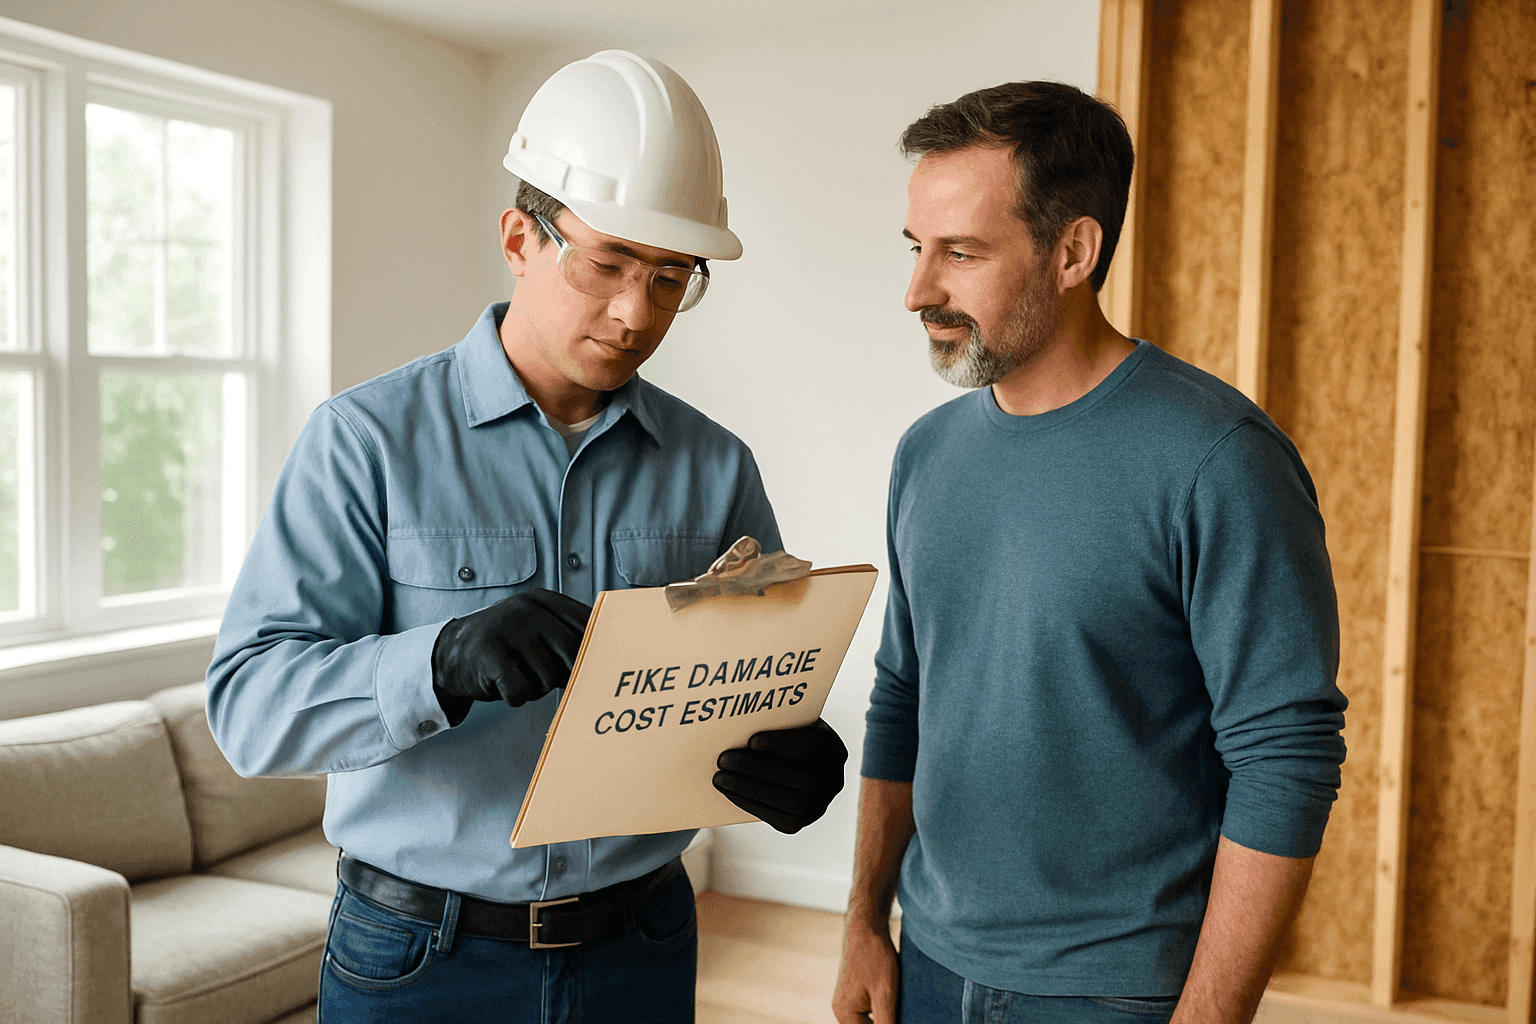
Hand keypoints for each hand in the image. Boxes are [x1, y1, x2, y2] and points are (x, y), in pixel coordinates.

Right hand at [431, 588, 591, 723]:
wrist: (449, 654)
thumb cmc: (506, 648)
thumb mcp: (535, 630)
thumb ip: (566, 637)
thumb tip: (605, 662)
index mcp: (543, 600)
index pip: (586, 622)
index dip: (595, 649)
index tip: (597, 666)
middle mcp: (526, 609)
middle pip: (571, 650)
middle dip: (565, 674)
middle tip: (548, 680)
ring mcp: (507, 628)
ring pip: (546, 676)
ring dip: (537, 689)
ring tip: (520, 678)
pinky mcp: (488, 652)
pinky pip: (520, 691)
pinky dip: (515, 697)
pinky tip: (503, 686)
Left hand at [713, 718, 846, 832]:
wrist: (794, 770)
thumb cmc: (785, 739)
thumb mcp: (790, 726)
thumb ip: (777, 722)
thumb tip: (743, 722)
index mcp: (834, 750)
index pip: (811, 747)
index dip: (783, 745)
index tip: (753, 741)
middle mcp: (833, 781)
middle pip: (799, 778)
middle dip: (758, 769)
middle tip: (725, 759)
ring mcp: (818, 806)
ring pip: (786, 801)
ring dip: (747, 789)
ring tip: (720, 777)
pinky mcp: (797, 824)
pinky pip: (773, 816)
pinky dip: (747, 802)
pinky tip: (728, 790)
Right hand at [833, 922, 899, 1023]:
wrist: (866, 927)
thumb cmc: (875, 957)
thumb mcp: (885, 995)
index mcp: (845, 1014)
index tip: (896, 1015)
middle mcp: (840, 1010)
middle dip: (885, 1023)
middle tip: (899, 1009)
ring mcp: (845, 1001)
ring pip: (868, 1022)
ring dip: (884, 1019)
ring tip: (897, 1007)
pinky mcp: (853, 993)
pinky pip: (867, 1012)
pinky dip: (880, 1011)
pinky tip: (892, 1001)